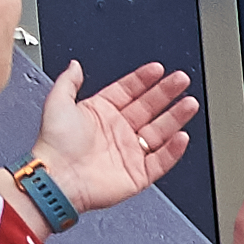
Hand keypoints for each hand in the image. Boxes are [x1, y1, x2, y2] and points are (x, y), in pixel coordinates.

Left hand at [37, 57, 197, 214]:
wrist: (58, 178)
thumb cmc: (54, 145)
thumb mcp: (57, 103)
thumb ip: (68, 82)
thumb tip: (74, 64)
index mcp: (99, 114)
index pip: (127, 91)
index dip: (143, 79)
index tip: (158, 69)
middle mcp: (116, 132)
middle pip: (148, 107)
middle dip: (166, 92)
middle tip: (181, 79)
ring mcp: (128, 153)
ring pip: (160, 131)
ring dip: (176, 117)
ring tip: (189, 103)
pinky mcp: (137, 175)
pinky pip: (161, 161)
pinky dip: (173, 150)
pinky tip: (181, 136)